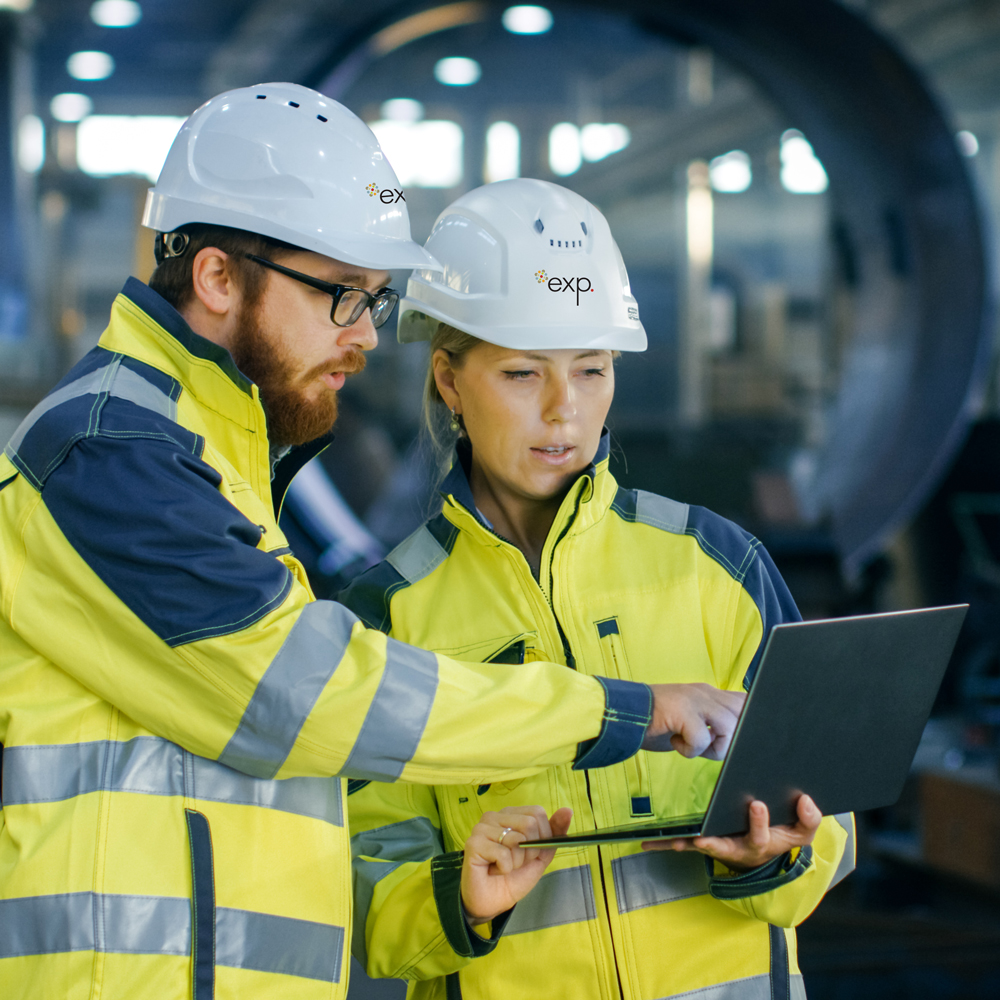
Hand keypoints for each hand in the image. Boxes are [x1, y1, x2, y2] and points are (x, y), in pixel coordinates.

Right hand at [461, 806, 572, 924]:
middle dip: (530, 851)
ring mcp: (481, 828)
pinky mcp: (474, 844)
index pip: (537, 812)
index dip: (542, 836)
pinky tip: (494, 870)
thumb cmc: (514, 877)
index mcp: (510, 814)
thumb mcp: (540, 855)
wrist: (493, 903)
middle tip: (516, 862)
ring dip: (517, 861)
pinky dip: (505, 868)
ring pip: (516, 840)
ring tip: (504, 867)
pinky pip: (503, 854)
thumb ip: (554, 832)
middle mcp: (494, 816)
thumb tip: (568, 810)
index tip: (532, 852)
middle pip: (529, 824)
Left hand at [641, 794, 821, 870]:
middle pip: (726, 847)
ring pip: (699, 847)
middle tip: (704, 838)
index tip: (757, 804)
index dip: (760, 822)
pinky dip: (665, 842)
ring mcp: (719, 847)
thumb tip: (807, 800)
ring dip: (684, 845)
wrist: (765, 853)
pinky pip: (683, 843)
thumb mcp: (801, 831)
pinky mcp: (704, 843)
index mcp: (762, 843)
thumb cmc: (780, 836)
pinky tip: (646, 841)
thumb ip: (808, 818)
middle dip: (715, 844)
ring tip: (668, 841)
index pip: (762, 835)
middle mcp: (737, 849)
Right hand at [642, 683, 745, 758]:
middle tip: (709, 745)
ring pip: (729, 727)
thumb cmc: (654, 723)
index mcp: (708, 693)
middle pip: (744, 713)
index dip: (747, 721)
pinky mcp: (683, 711)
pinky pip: (702, 739)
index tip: (730, 738)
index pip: (745, 700)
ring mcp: (695, 699)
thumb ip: (711, 723)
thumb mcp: (689, 719)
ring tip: (691, 745)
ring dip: (712, 747)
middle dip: (733, 738)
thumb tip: (734, 740)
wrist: (621, 713)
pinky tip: (675, 743)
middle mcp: (705, 692)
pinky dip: (690, 750)